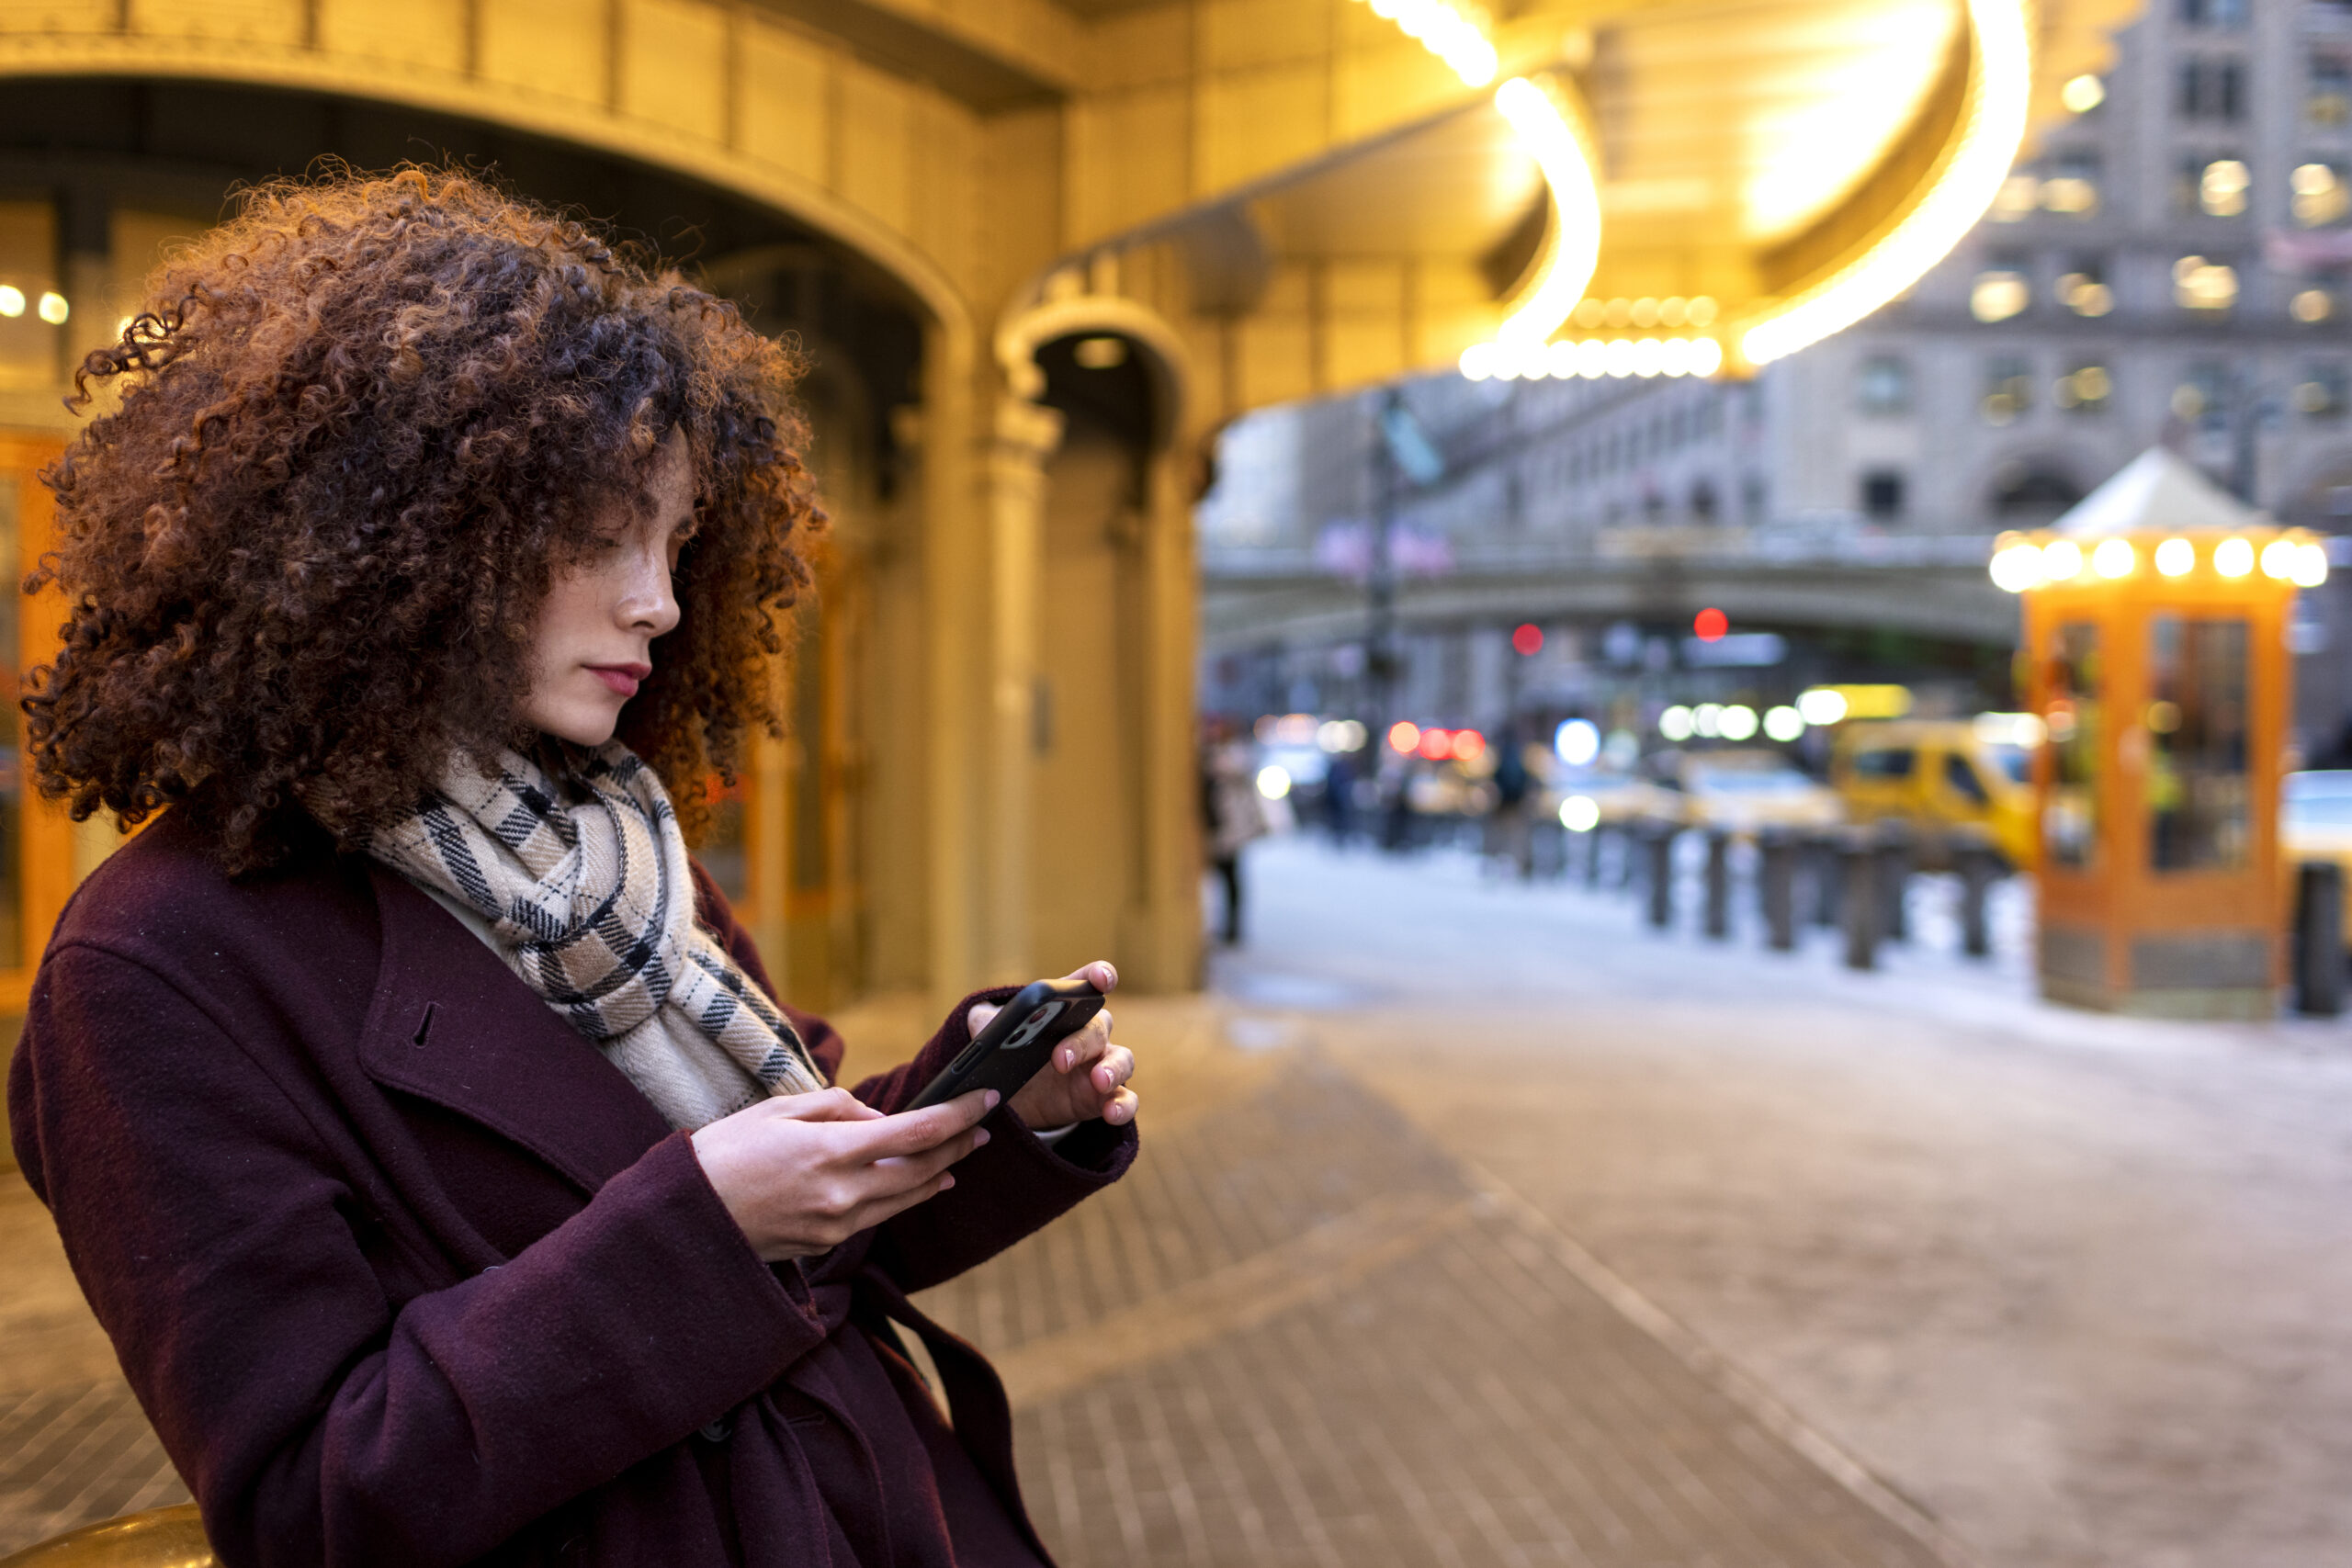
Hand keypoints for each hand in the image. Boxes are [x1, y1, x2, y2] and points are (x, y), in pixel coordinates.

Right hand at [690, 1085, 996, 1261]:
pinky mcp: (825, 1244)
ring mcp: (834, 1225)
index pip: (915, 1132)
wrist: (685, 1216)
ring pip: (905, 1199)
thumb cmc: (725, 1151)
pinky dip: (906, 1197)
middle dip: (957, 1147)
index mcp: (829, 1152)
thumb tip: (880, 1119)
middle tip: (983, 1127)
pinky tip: (922, 1185)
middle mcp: (840, 1195)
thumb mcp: (778, 1110)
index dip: (958, 1115)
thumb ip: (837, 1108)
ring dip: (938, 1174)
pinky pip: (878, 1217)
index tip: (986, 1098)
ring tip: (961, 1155)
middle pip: (921, 1171)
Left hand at [977, 961, 1138, 1132]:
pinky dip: (1123, 1105)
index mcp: (1066, 1010)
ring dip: (1113, 1069)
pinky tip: (1111, 1112)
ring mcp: (1100, 1066)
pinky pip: (1125, 1099)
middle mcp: (1089, 1034)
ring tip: (1099, 1081)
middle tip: (1059, 1059)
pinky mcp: (1102, 1099)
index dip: (1099, 976)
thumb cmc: (1009, 1054)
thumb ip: (985, 1022)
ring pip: (1122, 1060)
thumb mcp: (991, 1036)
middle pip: (1099, 1026)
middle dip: (1082, 1040)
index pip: (1087, 984)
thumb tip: (981, 1020)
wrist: (1013, 1100)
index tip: (1100, 979)